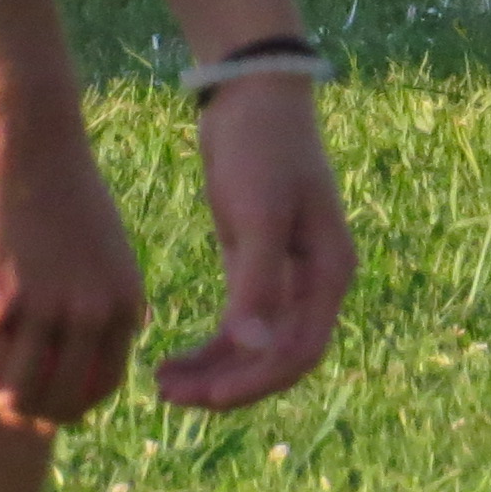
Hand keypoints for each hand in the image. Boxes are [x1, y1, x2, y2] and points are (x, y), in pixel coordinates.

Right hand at [0, 100, 146, 431]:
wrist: (24, 127)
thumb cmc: (57, 180)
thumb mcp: (102, 246)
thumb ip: (97, 297)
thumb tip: (71, 355)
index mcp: (124, 302)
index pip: (100, 388)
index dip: (64, 406)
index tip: (36, 400)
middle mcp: (90, 314)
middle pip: (51, 402)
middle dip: (18, 410)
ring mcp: (40, 311)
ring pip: (5, 396)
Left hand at [155, 77, 355, 409]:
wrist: (250, 94)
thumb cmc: (261, 148)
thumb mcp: (258, 214)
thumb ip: (259, 283)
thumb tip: (257, 350)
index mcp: (329, 272)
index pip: (300, 353)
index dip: (255, 383)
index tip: (204, 397)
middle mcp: (315, 282)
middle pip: (278, 359)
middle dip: (228, 384)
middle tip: (168, 395)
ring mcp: (287, 275)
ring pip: (256, 348)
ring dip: (214, 372)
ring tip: (161, 383)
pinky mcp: (257, 265)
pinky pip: (240, 324)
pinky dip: (211, 347)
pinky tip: (174, 359)